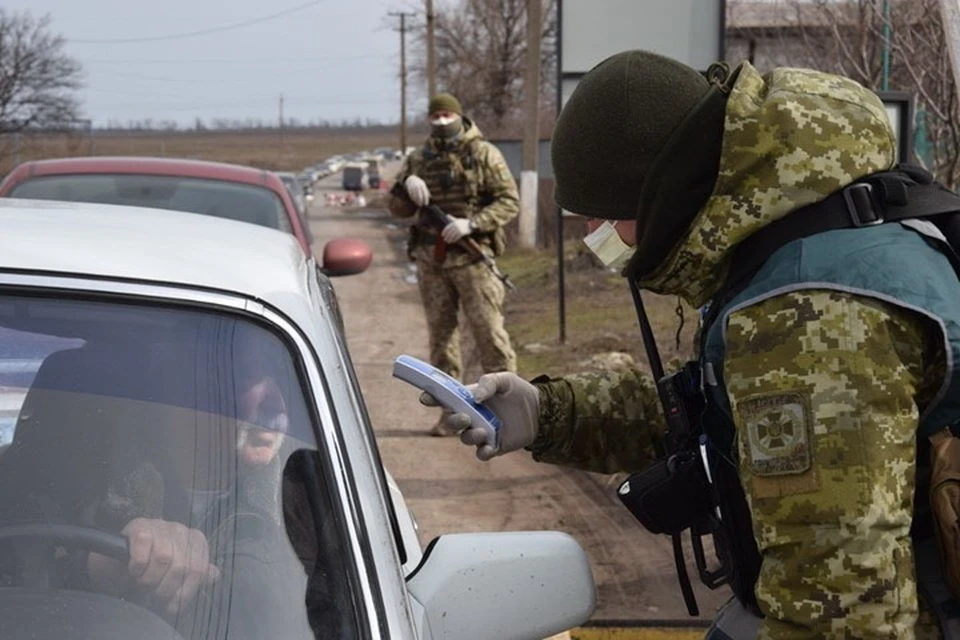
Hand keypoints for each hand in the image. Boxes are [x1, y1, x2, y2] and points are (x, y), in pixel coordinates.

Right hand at [90, 518, 219, 615]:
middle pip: (181, 566)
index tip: (171, 604)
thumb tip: (214, 575)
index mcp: (196, 540)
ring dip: (149, 578)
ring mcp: (161, 526)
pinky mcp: (141, 526)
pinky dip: (137, 566)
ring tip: (143, 583)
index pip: (199, 571)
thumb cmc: (155, 562)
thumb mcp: (178, 568)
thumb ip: (197, 572)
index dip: (184, 592)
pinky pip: (143, 550)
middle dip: (165, 588)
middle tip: (153, 593)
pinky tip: (134, 570)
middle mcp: (182, 530)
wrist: (124, 550)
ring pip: (163, 558)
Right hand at [404, 175, 430, 206]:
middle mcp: (418, 186)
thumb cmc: (419, 184)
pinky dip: (413, 199)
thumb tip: (430, 198)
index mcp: (423, 185)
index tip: (426, 204)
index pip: (425, 193)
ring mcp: (413, 188)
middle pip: (419, 195)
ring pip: (415, 196)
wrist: (411, 179)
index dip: (426, 199)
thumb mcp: (424, 186)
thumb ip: (426, 191)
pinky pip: (411, 195)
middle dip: (420, 201)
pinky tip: (414, 201)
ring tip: (418, 204)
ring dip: (416, 201)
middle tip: (421, 205)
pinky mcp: (409, 189)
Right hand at [420, 372, 538, 460]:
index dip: (432, 398)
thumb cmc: (517, 391)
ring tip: (483, 431)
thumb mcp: (505, 379)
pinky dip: (482, 453)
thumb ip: (489, 383)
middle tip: (465, 417)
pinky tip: (488, 448)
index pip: (444, 399)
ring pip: (465, 439)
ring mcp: (480, 432)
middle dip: (453, 421)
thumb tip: (476, 397)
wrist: (539, 409)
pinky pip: (482, 453)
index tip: (425, 398)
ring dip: (470, 436)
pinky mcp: (493, 446)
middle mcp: (470, 417)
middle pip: (452, 422)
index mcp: (467, 399)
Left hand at [441, 218, 473, 243]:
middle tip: (445, 240)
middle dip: (447, 237)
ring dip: (450, 239)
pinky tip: (453, 241)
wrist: (470, 225)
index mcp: (454, 223)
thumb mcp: (457, 220)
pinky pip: (457, 237)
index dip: (444, 232)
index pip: (447, 228)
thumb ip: (452, 218)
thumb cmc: (463, 222)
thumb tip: (447, 215)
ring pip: (452, 235)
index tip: (442, 235)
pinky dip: (454, 240)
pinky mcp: (461, 233)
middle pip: (449, 232)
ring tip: (448, 242)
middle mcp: (455, 226)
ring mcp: (458, 229)